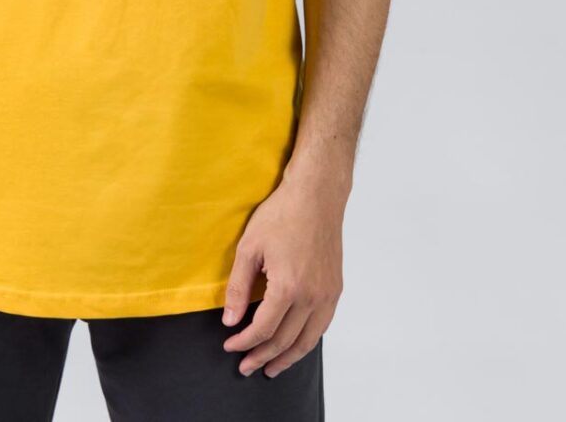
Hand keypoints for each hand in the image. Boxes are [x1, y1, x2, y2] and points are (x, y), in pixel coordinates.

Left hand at [220, 173, 345, 376]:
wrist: (316, 197)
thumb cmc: (281, 215)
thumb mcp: (249, 248)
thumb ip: (239, 287)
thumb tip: (230, 320)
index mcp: (288, 287)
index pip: (263, 329)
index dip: (244, 342)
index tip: (229, 346)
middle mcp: (312, 297)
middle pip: (285, 340)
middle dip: (262, 356)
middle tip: (245, 366)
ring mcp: (327, 294)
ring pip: (307, 340)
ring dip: (287, 358)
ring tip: (270, 368)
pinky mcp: (335, 289)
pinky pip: (322, 326)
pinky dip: (307, 341)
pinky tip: (295, 345)